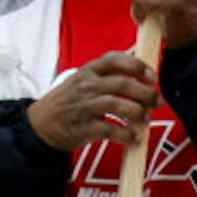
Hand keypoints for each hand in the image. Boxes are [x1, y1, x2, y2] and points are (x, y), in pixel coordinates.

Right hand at [27, 52, 157, 152]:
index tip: (152, 76)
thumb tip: (136, 58)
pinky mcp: (83, 128)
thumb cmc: (66, 102)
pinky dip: (125, 135)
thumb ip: (106, 72)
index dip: (137, 66)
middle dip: (145, 93)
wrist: (40, 126)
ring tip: (146, 119)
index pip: (114, 59)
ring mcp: (84, 106)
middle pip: (122, 83)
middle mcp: (86, 86)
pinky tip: (133, 138)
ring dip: (137, 112)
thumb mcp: (82, 80)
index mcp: (88, 71)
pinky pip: (109, 130)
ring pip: (117, 104)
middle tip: (157, 101)